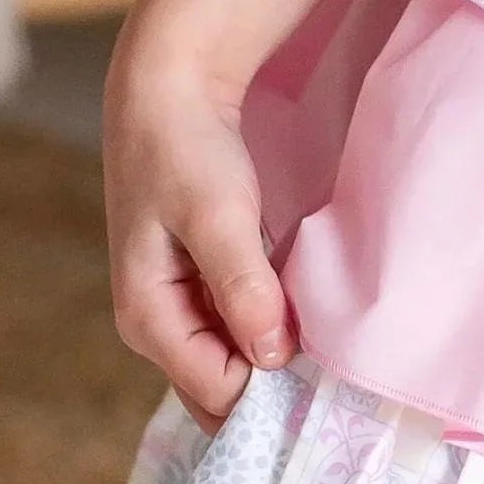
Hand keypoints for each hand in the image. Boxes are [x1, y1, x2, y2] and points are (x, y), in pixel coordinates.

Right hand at [103, 42, 294, 425]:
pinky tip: (306, 319)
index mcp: (146, 319)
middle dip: (272, 389)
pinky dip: (268, 332)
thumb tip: (271, 358)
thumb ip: (242, 288)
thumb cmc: (187, 150)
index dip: (271, 388)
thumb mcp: (218, 216)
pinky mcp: (196, 287)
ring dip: (274, 360)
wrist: (168, 91)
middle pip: (219, 390)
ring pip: (231, 364)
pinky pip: (235, 332)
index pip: (216, 391)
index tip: (327, 371)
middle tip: (336, 371)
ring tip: (329, 347)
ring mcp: (174, 309)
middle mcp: (154, 326)